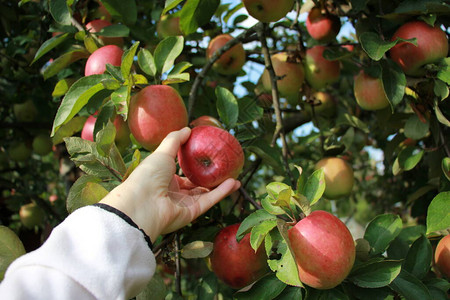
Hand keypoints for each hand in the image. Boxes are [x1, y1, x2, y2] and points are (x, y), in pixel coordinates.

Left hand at [100, 127, 240, 241]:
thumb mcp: (162, 152)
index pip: (181, 175)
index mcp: (163, 179)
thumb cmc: (147, 176)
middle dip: (210, 179)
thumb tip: (188, 129)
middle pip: (195, 186)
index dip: (193, 168)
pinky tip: (233, 183)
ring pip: (205, 194)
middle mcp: (173, 193)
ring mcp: (183, 204)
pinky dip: (221, 193)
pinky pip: (209, 201)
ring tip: (235, 176)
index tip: (207, 159)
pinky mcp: (191, 213)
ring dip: (220, 186)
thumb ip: (175, 140)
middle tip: (224, 170)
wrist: (142, 204)